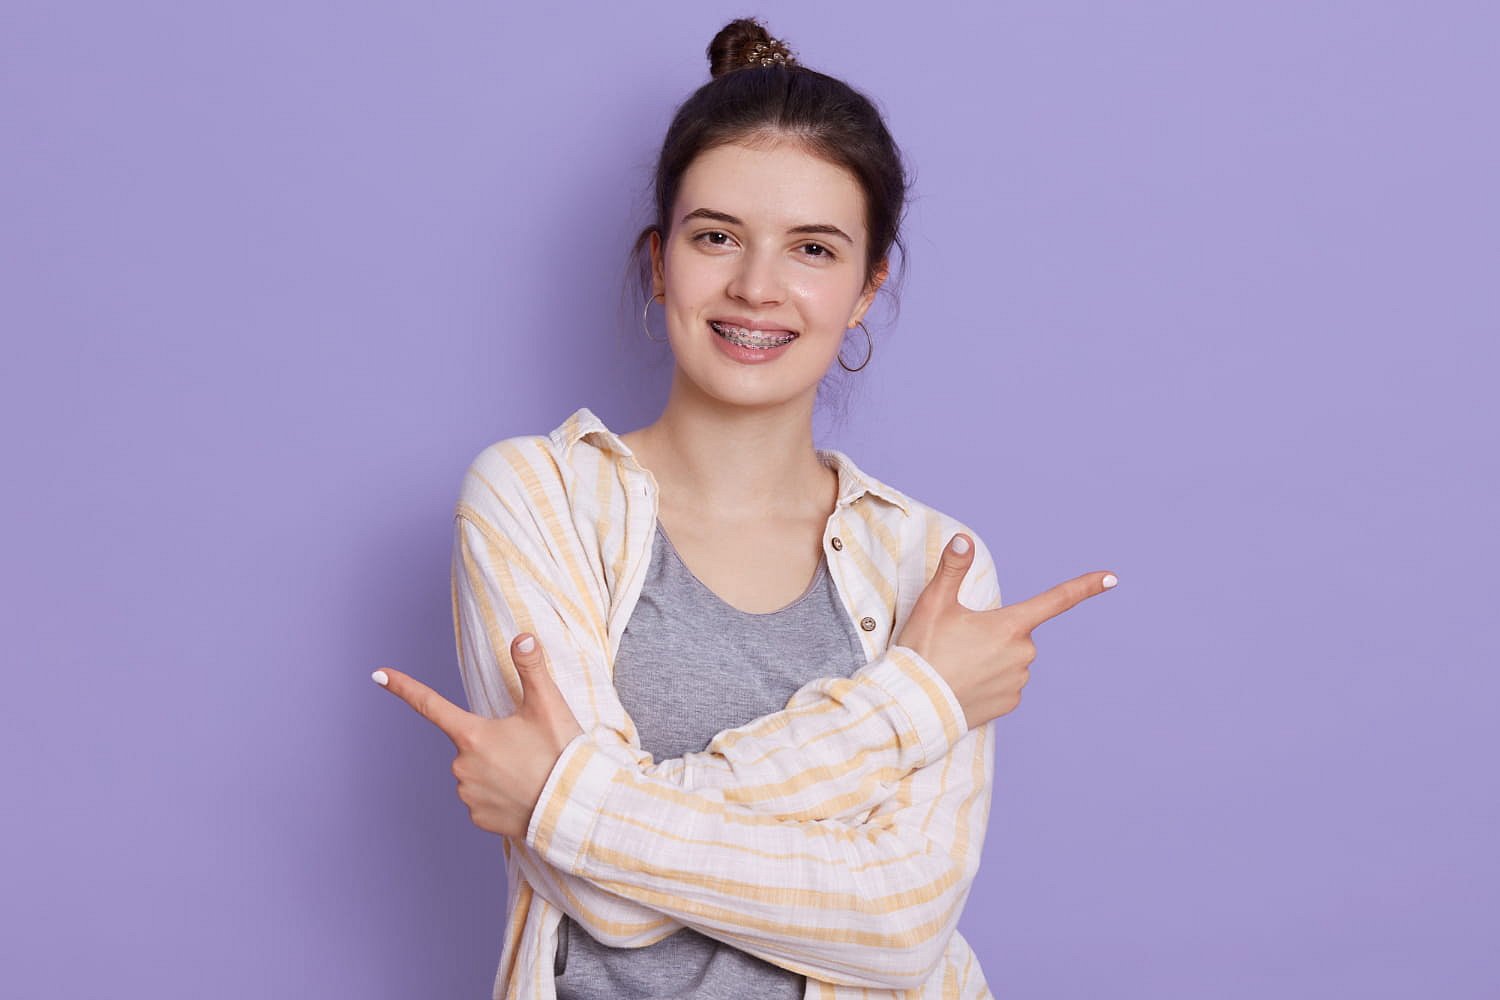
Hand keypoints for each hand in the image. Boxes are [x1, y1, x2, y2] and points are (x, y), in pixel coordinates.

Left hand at [372, 633, 584, 838]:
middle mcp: (462, 766)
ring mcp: (468, 794)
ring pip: (476, 772)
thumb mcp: (548, 705)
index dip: (403, 687)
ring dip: (496, 770)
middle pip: (470, 743)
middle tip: (528, 749)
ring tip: (530, 774)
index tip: (379, 674)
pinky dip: (499, 795)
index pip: (430, 704)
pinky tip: (523, 795)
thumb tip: (521, 637)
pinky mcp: (479, 818)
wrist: (574, 808)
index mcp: (473, 734)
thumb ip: (531, 668)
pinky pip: (482, 800)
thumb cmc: (560, 754)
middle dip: (493, 743)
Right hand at [894, 535, 1116, 729]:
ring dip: (992, 658)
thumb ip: (953, 568)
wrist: (916, 705)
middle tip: (959, 640)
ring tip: (957, 664)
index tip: (1111, 577)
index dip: (1085, 587)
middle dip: (996, 632)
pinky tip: (965, 683)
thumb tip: (963, 538)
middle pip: (1018, 632)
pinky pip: (1006, 685)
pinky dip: (989, 681)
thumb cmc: (924, 651)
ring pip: (1011, 659)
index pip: (1057, 600)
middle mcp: (1023, 653)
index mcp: (1011, 625)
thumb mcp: (934, 603)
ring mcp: (1018, 681)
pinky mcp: (1009, 704)